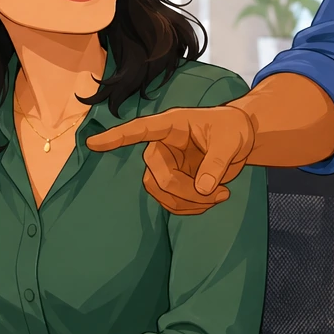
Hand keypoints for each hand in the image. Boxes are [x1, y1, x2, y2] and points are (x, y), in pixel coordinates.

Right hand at [85, 105, 255, 215]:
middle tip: (218, 194)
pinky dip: (192, 207)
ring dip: (189, 203)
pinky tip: (214, 199)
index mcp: (171, 126)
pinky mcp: (173, 181)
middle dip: (185, 191)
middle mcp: (163, 145)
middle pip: (156, 174)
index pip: (139, 130)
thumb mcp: (230, 141)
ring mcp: (166, 165)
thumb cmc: (232, 129)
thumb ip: (217, 163)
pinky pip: (171, 202)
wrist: (240, 139)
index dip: (117, 137)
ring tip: (221, 196)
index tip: (93, 143)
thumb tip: (203, 188)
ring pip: (160, 192)